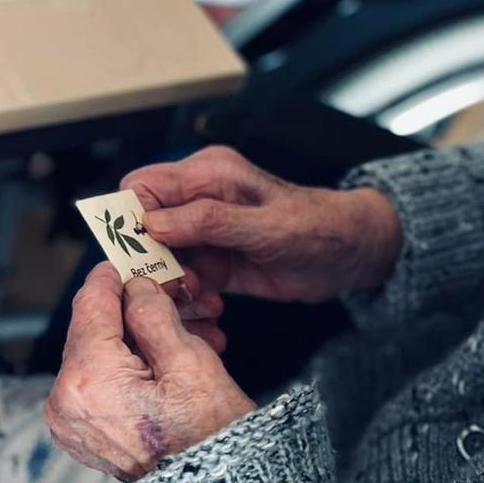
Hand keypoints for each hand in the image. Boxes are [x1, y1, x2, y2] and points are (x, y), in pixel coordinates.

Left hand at [46, 265, 254, 480]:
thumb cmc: (208, 438)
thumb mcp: (188, 360)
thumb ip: (151, 312)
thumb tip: (134, 289)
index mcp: (88, 380)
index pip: (91, 305)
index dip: (114, 277)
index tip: (130, 262)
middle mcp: (67, 402)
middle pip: (96, 330)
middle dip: (139, 310)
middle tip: (180, 298)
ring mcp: (71, 422)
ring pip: (102, 354)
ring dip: (143, 338)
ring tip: (193, 333)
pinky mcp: (82, 433)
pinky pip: (103, 382)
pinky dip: (133, 366)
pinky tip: (172, 360)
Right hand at [122, 145, 402, 305]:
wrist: (351, 254)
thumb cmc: (317, 227)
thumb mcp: (266, 226)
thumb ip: (210, 221)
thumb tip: (153, 223)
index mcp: (208, 173)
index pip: (141, 187)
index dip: (132, 222)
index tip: (143, 256)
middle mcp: (199, 199)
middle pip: (144, 229)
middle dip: (153, 262)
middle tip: (183, 285)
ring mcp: (205, 233)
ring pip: (161, 261)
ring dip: (174, 287)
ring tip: (206, 300)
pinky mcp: (213, 262)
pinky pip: (184, 282)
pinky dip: (190, 299)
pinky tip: (214, 309)